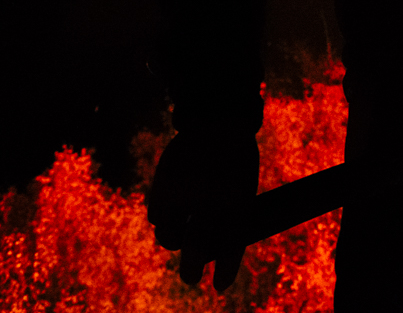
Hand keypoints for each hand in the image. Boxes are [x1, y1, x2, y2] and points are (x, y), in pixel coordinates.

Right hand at [145, 129, 259, 290]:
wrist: (218, 119)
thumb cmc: (237, 160)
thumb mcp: (242, 188)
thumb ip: (229, 219)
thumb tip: (210, 256)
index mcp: (238, 199)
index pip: (230, 245)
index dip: (225, 270)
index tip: (218, 286)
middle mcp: (210, 197)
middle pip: (195, 247)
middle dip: (190, 270)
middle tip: (191, 278)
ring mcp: (184, 190)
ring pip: (169, 235)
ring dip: (173, 242)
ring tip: (178, 240)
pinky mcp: (162, 183)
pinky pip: (157, 216)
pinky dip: (163, 220)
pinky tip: (171, 214)